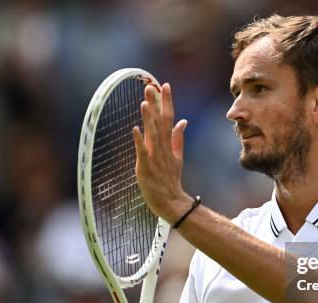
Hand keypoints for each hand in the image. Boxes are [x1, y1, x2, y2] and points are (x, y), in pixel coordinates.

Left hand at [132, 83, 192, 223]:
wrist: (171, 202)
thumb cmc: (171, 180)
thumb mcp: (177, 157)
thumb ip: (178, 138)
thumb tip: (183, 121)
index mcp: (169, 144)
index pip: (169, 118)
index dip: (167, 102)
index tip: (165, 86)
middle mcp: (162, 148)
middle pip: (160, 122)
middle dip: (156, 104)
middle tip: (151, 86)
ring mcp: (155, 157)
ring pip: (152, 134)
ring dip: (148, 118)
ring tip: (145, 102)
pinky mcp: (145, 167)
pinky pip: (142, 151)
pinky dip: (139, 140)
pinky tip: (134, 129)